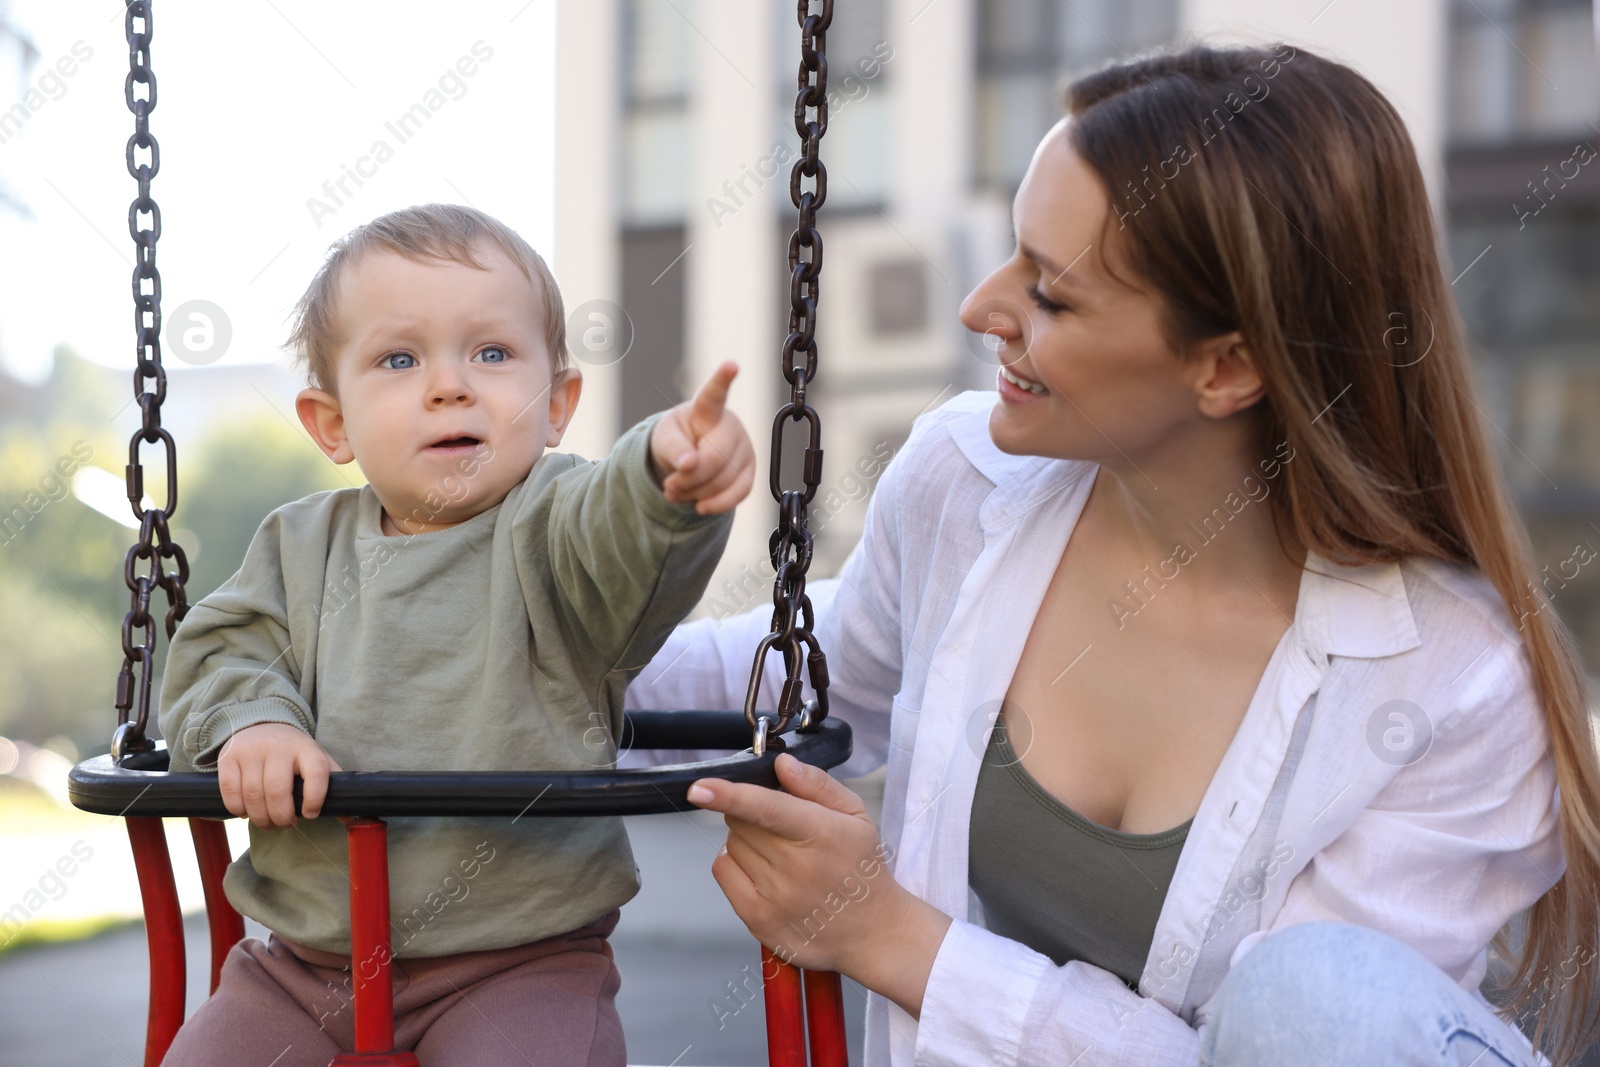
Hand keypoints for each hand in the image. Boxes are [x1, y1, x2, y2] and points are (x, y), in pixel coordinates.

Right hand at [217, 722, 341, 828]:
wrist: (260, 724)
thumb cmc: (293, 752)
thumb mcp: (316, 759)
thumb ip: (332, 786)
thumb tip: (348, 819)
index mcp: (306, 748)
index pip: (316, 772)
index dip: (316, 798)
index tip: (311, 814)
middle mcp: (278, 747)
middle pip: (277, 791)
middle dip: (282, 817)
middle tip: (286, 823)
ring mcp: (251, 751)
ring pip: (253, 796)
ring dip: (261, 818)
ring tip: (268, 822)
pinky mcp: (229, 758)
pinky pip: (230, 792)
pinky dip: (238, 809)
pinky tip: (247, 812)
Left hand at [648, 361, 755, 514]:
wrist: (692, 454)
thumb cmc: (678, 439)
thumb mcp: (665, 440)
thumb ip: (674, 449)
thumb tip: (687, 466)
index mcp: (706, 410)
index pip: (714, 394)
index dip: (722, 379)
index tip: (731, 364)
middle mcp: (731, 425)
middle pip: (714, 458)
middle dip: (688, 478)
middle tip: (668, 486)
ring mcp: (745, 448)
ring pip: (723, 480)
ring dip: (695, 494)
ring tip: (676, 492)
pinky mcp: (750, 471)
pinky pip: (738, 494)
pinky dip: (716, 504)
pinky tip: (699, 506)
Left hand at [686, 754, 952, 1016]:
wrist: (873, 932)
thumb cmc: (860, 868)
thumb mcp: (855, 816)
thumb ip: (817, 785)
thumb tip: (782, 764)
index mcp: (823, 835)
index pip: (766, 809)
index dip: (728, 795)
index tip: (698, 788)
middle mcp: (797, 869)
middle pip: (740, 821)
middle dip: (752, 814)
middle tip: (781, 827)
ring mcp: (775, 899)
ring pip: (731, 844)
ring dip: (746, 839)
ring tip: (780, 854)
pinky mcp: (758, 921)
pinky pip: (724, 870)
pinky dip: (734, 861)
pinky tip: (763, 870)